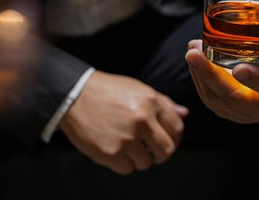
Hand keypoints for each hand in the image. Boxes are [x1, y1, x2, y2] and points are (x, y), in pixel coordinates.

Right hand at [59, 70, 188, 174]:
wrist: (74, 94)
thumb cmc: (108, 91)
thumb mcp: (138, 89)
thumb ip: (163, 103)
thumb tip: (184, 114)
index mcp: (151, 102)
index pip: (177, 128)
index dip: (175, 137)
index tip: (167, 139)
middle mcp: (142, 120)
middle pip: (166, 150)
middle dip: (161, 153)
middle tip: (152, 150)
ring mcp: (126, 138)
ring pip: (147, 162)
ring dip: (140, 158)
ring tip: (129, 147)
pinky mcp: (109, 152)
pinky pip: (127, 169)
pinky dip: (123, 163)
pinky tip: (116, 150)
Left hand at [185, 3, 258, 123]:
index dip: (256, 80)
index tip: (238, 69)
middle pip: (233, 97)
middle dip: (211, 76)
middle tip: (194, 53)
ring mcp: (241, 114)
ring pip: (215, 97)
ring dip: (199, 72)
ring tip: (192, 48)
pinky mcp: (225, 112)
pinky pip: (207, 96)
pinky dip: (198, 77)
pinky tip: (193, 57)